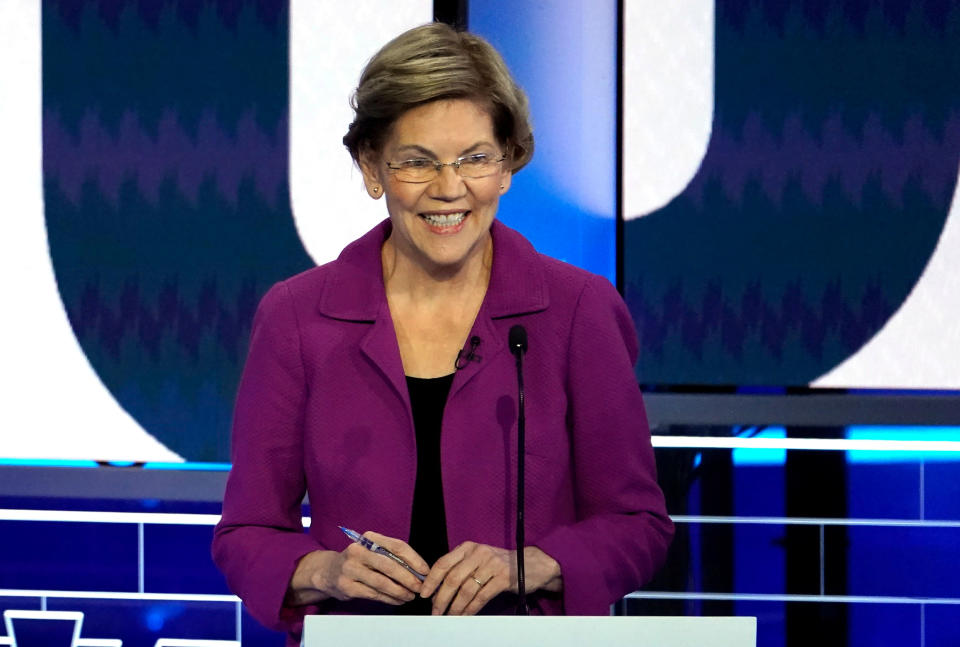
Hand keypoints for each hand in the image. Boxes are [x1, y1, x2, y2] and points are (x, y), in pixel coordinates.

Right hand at [286, 531, 428, 606]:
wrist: (328, 572)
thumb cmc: (358, 561)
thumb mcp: (372, 551)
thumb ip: (392, 557)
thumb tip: (419, 571)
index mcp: (368, 538)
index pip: (397, 546)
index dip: (414, 560)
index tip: (425, 572)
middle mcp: (358, 551)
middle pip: (390, 565)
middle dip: (408, 578)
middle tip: (420, 588)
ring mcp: (350, 569)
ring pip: (382, 582)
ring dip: (400, 591)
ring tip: (410, 596)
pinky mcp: (347, 586)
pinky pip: (374, 594)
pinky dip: (389, 599)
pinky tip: (398, 600)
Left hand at [420, 542, 561, 614]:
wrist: (532, 563)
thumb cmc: (499, 564)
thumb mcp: (478, 559)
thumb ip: (460, 568)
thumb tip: (437, 589)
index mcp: (468, 547)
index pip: (443, 562)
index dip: (431, 580)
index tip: (423, 594)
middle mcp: (479, 552)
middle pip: (453, 578)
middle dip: (441, 598)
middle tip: (435, 612)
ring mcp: (492, 564)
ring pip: (466, 589)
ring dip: (455, 607)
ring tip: (449, 617)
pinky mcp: (503, 577)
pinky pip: (481, 597)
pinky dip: (470, 609)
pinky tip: (464, 616)